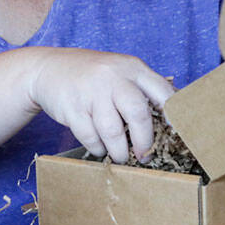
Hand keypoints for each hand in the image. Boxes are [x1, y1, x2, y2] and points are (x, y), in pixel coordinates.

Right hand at [23, 48, 176, 163]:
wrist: (48, 69)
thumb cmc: (94, 76)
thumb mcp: (121, 71)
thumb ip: (143, 89)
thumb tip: (173, 116)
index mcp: (132, 68)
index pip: (161, 90)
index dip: (173, 113)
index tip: (176, 133)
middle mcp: (113, 77)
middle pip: (138, 113)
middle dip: (144, 140)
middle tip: (145, 155)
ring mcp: (91, 92)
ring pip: (112, 131)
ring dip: (120, 150)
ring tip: (122, 157)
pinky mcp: (72, 108)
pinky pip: (90, 137)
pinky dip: (98, 148)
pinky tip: (101, 148)